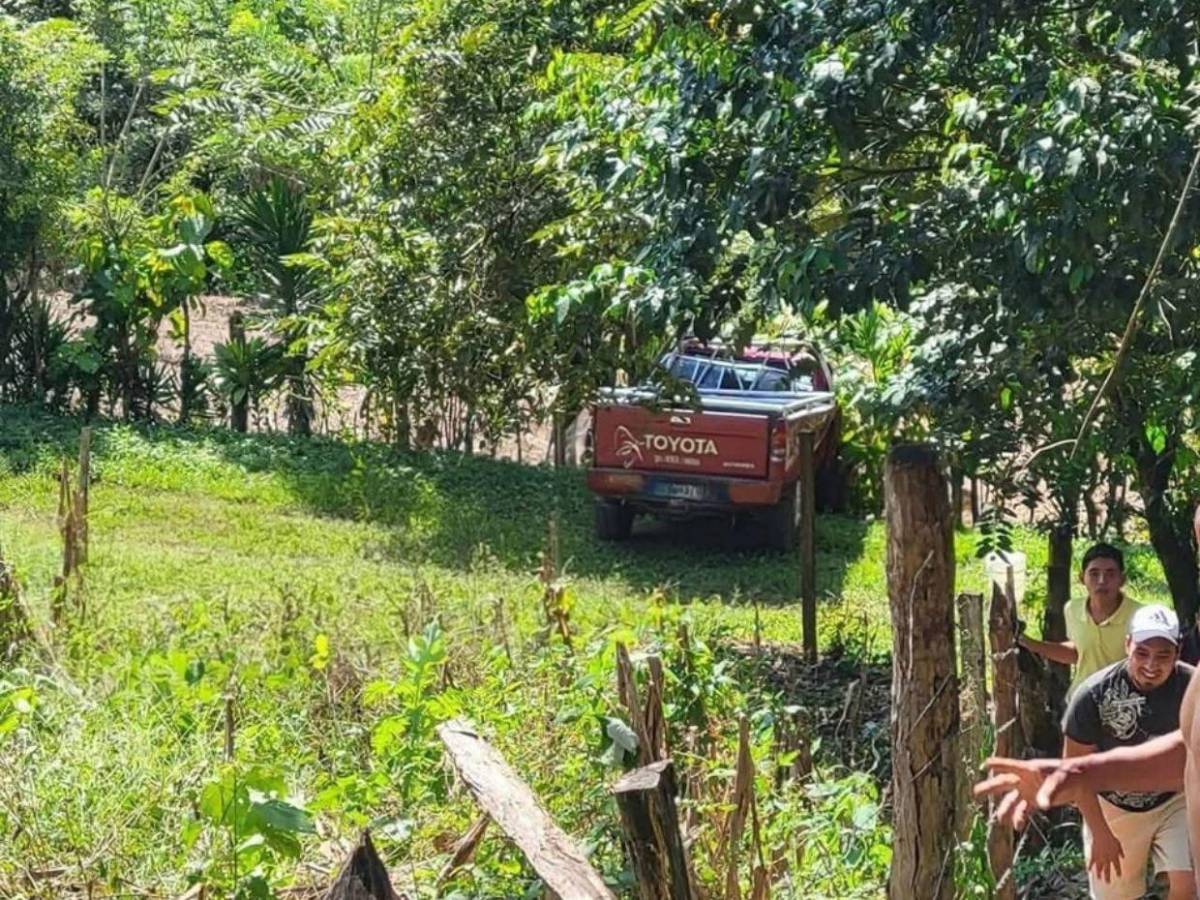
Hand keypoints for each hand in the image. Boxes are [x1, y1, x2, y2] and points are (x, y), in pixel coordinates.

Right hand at [973, 757, 1087, 829]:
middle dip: (989, 788)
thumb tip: (1042, 806)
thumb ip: (1048, 793)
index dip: (997, 765)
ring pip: (1011, 800)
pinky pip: (1022, 810)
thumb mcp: (1059, 781)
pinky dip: (1019, 818)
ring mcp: (1027, 790)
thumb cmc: (1068, 774)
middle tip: (975, 792)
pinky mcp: (1033, 801)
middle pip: (1002, 783)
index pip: (1009, 766)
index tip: (984, 765)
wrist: (1079, 781)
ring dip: (1004, 809)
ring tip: (999, 820)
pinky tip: (1017, 827)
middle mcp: (1023, 780)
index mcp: (1027, 769)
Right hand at [1088, 826, 1123, 882]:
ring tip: (1098, 878)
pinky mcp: (1093, 855)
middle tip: (1107, 883)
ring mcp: (1100, 857)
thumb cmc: (1110, 837)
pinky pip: (1091, 862)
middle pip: (1108, 870)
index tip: (1119, 876)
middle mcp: (1108, 859)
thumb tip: (1123, 857)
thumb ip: (1120, 852)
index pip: (1117, 866)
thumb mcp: (1118, 844)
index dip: (1118, 871)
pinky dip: (1090, 866)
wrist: (1102, 834)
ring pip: (1099, 868)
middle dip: (1107, 877)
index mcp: (1114, 857)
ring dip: (1099, 874)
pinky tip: (1088, 870)